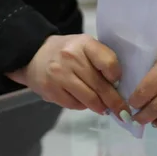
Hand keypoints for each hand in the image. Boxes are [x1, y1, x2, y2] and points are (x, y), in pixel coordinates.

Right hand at [7, 34, 128, 117]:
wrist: (33, 55)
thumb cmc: (67, 52)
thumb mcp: (85, 47)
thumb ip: (101, 61)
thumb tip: (118, 88)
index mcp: (84, 44)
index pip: (109, 63)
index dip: (117, 76)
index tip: (119, 83)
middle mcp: (71, 58)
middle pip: (100, 86)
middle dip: (115, 102)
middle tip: (123, 112)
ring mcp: (59, 75)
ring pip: (89, 99)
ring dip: (100, 107)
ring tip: (105, 109)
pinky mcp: (50, 90)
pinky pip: (74, 105)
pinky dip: (83, 106)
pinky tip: (83, 102)